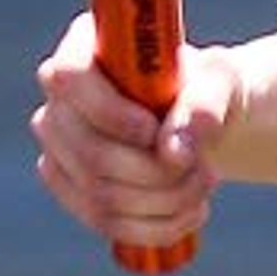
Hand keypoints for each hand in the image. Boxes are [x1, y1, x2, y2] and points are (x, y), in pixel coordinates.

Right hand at [30, 13, 242, 253]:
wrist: (196, 122)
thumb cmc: (203, 90)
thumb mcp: (220, 82)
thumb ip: (206, 102)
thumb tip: (175, 150)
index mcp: (83, 48)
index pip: (69, 77)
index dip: (110, 113)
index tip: (155, 131)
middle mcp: (58, 100)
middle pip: (91, 153)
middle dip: (157, 173)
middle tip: (205, 168)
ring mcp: (57, 149)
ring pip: (101, 196)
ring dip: (164, 202)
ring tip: (204, 185)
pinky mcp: (69, 189)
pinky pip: (104, 223)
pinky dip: (155, 227)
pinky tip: (190, 213)